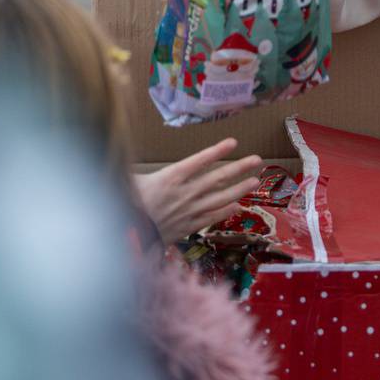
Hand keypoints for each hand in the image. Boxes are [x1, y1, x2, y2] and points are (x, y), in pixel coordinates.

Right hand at [133, 138, 263, 242]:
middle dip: (238, 168)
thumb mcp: (129, 180)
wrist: (125, 238)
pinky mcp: (188, 227)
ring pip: (219, 199)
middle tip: (257, 160)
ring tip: (255, 181)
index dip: (217, 151)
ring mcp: (188, 211)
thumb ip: (136, 166)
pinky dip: (225, 212)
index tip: (234, 142)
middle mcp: (184, 193)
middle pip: (216, 178)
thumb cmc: (125, 205)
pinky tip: (238, 206)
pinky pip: (211, 218)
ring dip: (239, 189)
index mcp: (169, 178)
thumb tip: (122, 147)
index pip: (199, 161)